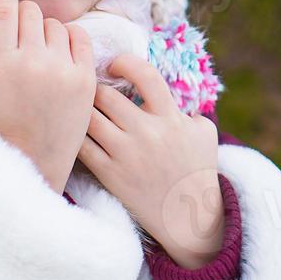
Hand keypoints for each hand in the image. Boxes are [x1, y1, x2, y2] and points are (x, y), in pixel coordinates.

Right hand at [0, 0, 95, 194]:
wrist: (34, 160)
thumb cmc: (1, 123)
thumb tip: (0, 18)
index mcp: (3, 64)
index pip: (6, 12)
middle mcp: (33, 62)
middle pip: (32, 13)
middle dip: (25, 18)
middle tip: (23, 37)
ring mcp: (63, 70)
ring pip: (55, 24)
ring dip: (47, 32)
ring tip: (42, 54)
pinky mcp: (85, 79)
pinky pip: (80, 37)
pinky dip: (70, 38)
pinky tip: (62, 51)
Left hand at [78, 54, 222, 267]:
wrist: (189, 217)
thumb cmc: (198, 171)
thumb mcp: (205, 133)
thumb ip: (187, 108)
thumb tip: (166, 93)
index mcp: (171, 118)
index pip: (145, 75)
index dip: (125, 62)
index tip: (115, 65)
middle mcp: (147, 133)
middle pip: (106, 96)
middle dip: (95, 88)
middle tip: (90, 89)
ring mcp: (126, 154)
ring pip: (89, 118)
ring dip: (82, 110)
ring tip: (80, 109)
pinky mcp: (110, 174)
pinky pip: (82, 147)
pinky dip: (75, 136)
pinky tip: (75, 133)